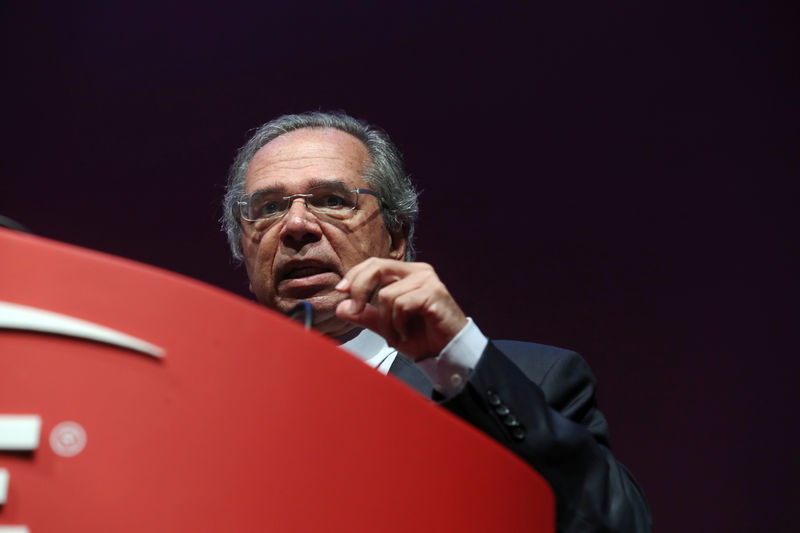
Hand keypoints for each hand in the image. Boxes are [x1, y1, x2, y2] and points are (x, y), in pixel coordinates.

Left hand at [334, 258, 467, 360]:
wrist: (447, 352)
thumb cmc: (423, 337)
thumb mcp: (387, 326)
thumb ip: (366, 316)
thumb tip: (341, 307)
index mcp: (406, 273)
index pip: (374, 264)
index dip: (355, 275)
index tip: (341, 291)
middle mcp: (418, 271)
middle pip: (376, 268)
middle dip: (360, 290)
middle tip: (356, 311)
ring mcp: (427, 280)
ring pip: (387, 294)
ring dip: (385, 322)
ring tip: (395, 335)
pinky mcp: (434, 292)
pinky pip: (401, 305)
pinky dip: (398, 324)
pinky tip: (405, 333)